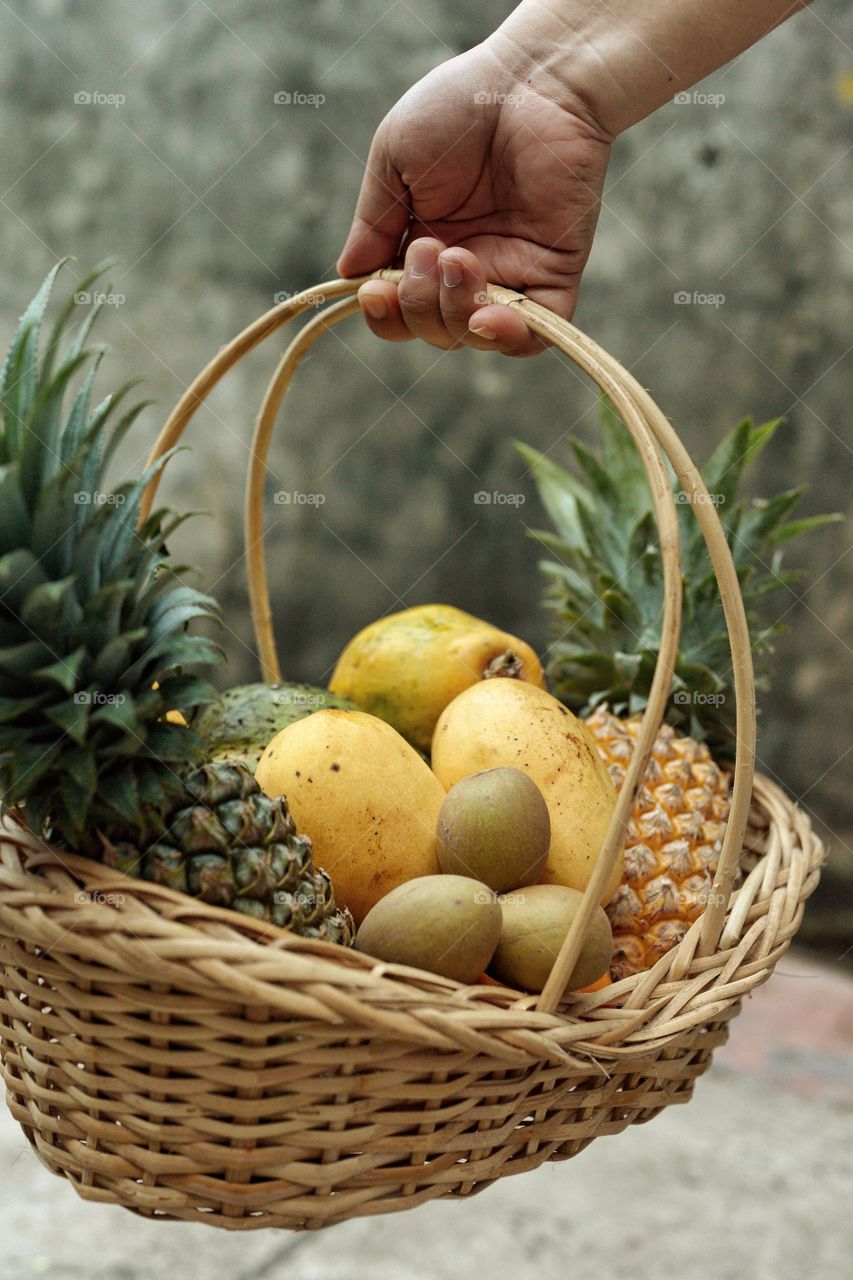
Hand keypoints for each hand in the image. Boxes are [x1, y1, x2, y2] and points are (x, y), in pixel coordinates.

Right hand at [336, 43, 611, 356]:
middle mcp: (467, 267)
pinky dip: (507, 341)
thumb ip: (372, 223)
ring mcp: (511, 273)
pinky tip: (487, 319)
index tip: (375, 291)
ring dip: (452, 310)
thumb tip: (348, 277)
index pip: (399, 309)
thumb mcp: (393, 160)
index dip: (384, 315)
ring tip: (456, 258)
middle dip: (417, 303)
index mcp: (424, 244)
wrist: (534, 80)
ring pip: (472, 335)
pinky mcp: (552, 273)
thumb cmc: (460, 106)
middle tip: (428, 246)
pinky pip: (532, 337)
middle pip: (431, 329)